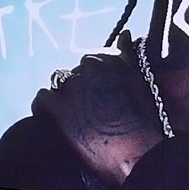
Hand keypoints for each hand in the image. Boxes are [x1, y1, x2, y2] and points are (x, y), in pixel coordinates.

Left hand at [30, 43, 165, 189]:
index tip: (98, 97)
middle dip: (78, 91)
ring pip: (57, 86)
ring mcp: (73, 87)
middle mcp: (90, 68)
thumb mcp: (143, 82)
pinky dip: (45, 109)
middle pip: (74, 76)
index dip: (92, 82)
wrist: (139, 153)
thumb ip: (129, 57)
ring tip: (75, 120)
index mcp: (111, 61)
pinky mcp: (58, 108)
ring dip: (63, 100)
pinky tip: (54, 121)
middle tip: (89, 113)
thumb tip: (124, 35)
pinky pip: (41, 100)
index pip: (90, 63)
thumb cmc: (147, 123)